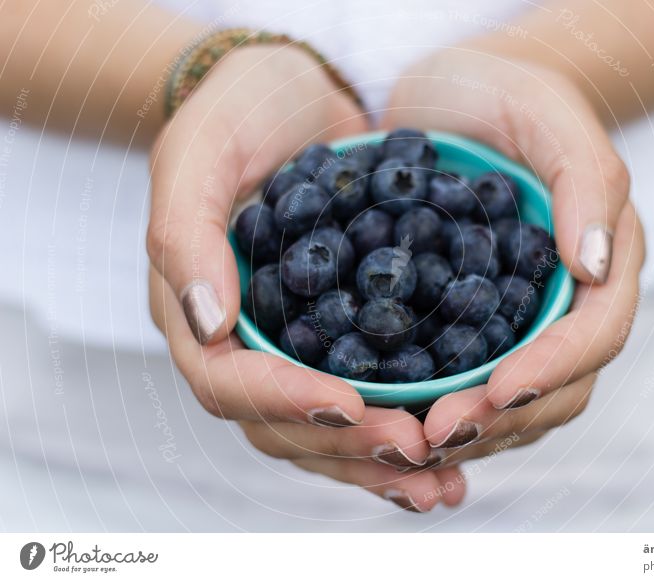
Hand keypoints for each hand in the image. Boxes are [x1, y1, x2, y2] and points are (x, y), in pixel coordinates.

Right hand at [147, 45, 465, 511]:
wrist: (295, 92)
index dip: (285, 403)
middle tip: (417, 451)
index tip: (347, 405)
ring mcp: (293, 347)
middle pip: (282, 427)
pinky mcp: (339, 337)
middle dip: (347, 449)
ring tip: (442, 481)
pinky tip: (448, 450)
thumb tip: (209, 322)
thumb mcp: (199, 150)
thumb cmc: (239, 111)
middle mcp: (244, 344)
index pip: (229, 383)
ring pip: (325, 433)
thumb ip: (185, 233)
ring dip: (380, 464)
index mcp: (196, 314)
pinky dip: (400, 430)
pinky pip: (364, 400)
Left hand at [382, 48, 644, 462]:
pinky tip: (399, 422)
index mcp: (604, 261)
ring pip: (517, 403)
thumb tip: (592, 266)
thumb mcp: (548, 113)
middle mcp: (569, 302)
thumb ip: (587, 179)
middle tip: (437, 433)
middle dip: (503, 419)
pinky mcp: (474, 324)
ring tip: (413, 443)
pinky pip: (469, 383)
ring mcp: (523, 320)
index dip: (553, 371)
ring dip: (472, 432)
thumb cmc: (508, 93)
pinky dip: (441, 411)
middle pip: (558, 388)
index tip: (498, 391)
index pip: (595, 336)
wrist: (458, 95)